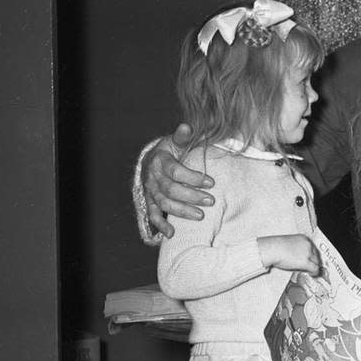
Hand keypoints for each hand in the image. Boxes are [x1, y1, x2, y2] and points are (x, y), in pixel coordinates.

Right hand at [144, 123, 213, 237]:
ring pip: (164, 203)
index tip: (211, 183)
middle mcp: (153, 177)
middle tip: (211, 201)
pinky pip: (153, 215)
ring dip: (182, 211)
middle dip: (191, 196)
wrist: (149, 162)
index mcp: (160, 161)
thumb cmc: (168, 152)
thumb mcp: (174, 142)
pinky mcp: (150, 202)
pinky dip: (161, 225)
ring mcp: (150, 191)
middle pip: (171, 189)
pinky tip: (172, 234)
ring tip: (200, 216)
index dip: (193, 178)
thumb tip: (187, 126)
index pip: (175, 171)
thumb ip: (182, 136)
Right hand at [258, 234, 320, 274]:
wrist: (272, 249)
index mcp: (303, 238)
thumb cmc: (274, 246)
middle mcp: (307, 244)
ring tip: (310, 271)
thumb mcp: (288, 244)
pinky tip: (312, 274)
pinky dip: (314, 272)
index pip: (312, 247)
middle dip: (313, 261)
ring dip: (314, 266)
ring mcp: (308, 253)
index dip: (311, 255)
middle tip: (310, 266)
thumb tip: (295, 256)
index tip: (310, 259)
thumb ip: (294, 249)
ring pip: (316, 261)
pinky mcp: (306, 262)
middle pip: (316, 254)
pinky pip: (315, 268)